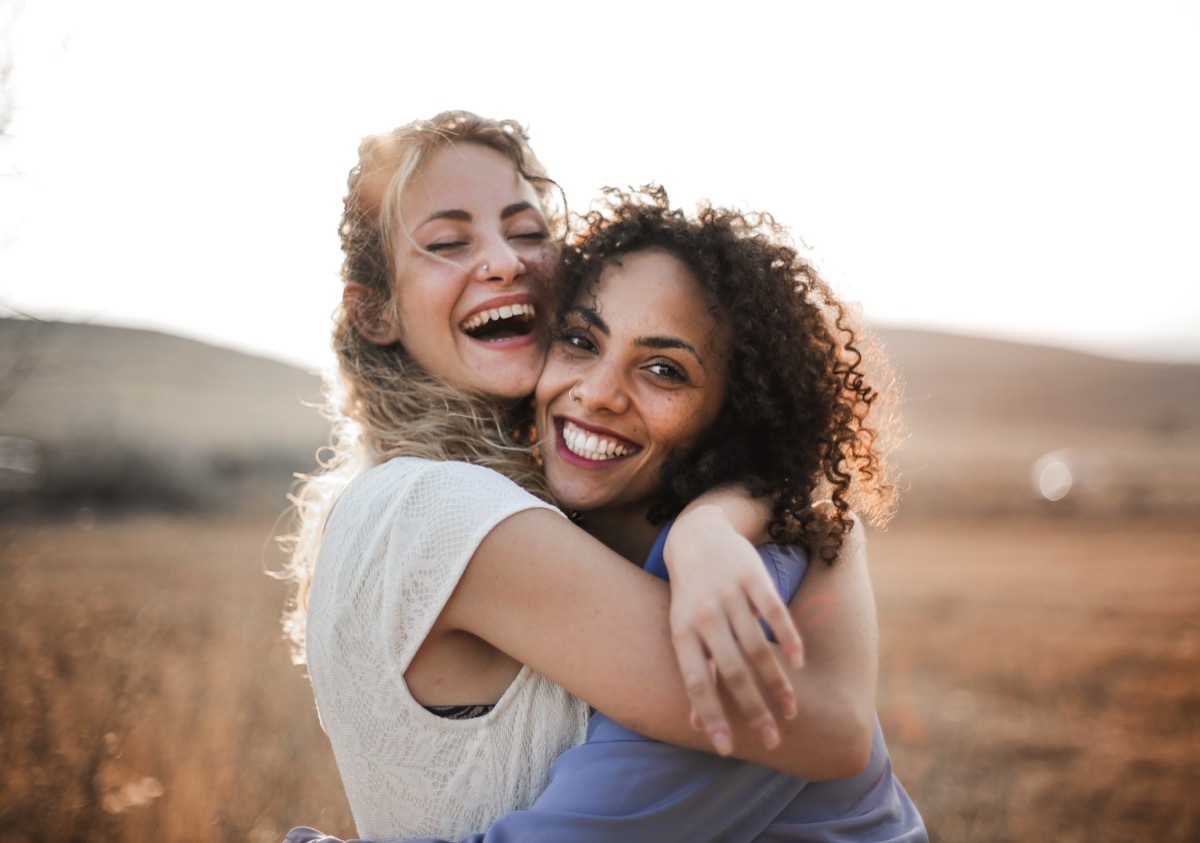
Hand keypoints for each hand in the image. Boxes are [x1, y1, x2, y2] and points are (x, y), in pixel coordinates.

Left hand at [663, 503, 803, 755]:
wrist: (697, 536)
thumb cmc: (690, 595)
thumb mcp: (684, 631)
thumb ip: (696, 674)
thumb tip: (696, 725)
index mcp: (683, 632)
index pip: (696, 682)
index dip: (711, 715)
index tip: (727, 749)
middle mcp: (704, 615)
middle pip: (731, 671)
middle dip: (753, 709)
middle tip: (772, 740)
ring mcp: (729, 594)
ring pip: (756, 646)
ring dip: (776, 682)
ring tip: (791, 709)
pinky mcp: (752, 577)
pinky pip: (774, 612)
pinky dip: (788, 639)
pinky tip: (800, 663)